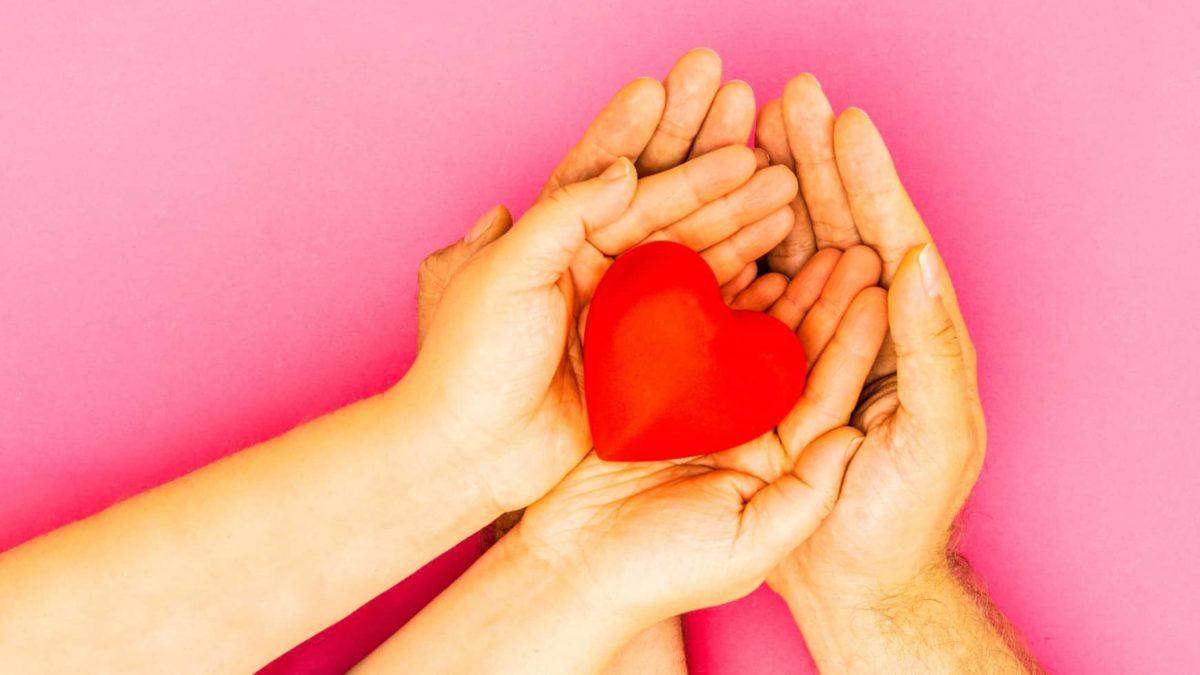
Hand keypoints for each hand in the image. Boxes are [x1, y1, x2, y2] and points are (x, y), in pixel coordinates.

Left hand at [408, 50, 800, 515]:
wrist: (467, 450)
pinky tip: (774, 271)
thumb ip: (563, 215)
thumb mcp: (505, 271)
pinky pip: (699, 319)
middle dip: (725, 192)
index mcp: (559, 240)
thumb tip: (625, 170)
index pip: (632, 192)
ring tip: (789, 206)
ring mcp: (622, 318)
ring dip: (740, 233)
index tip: (737, 147)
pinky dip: (736, 293)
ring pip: (692, 263)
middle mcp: (595, 272)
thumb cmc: (472, 359)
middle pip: (671, 221)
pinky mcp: (642, 364)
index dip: (685, 166)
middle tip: (781, 171)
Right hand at [508, 245, 887, 623]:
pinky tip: (736, 265)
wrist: (576, 575)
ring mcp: (703, 415)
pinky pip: (693, 342)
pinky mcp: (656, 398)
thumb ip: (808, 494)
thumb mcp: (753, 548)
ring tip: (803, 241)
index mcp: (781, 468)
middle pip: (793, 359)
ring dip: (776, 294)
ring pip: (747, 342)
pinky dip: (714, 305)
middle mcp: (749, 436)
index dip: (853, 341)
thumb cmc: (665, 573)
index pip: (827, 393)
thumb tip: (852, 437)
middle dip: (823, 303)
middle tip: (852, 248)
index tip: (877, 287)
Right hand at [757, 75, 985, 600]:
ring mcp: (802, 350)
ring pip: (786, 256)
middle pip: (835, 231)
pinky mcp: (753, 374)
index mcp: (908, 340)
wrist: (845, 584)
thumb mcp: (929, 439)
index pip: (890, 244)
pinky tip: (706, 211)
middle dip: (814, 165)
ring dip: (767, 192)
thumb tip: (920, 265)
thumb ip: (933, 353)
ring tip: (747, 133)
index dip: (869, 181)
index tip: (846, 122)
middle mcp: (857, 335)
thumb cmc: (897, 525)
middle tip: (791, 99)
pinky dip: (728, 253)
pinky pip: (742, 302)